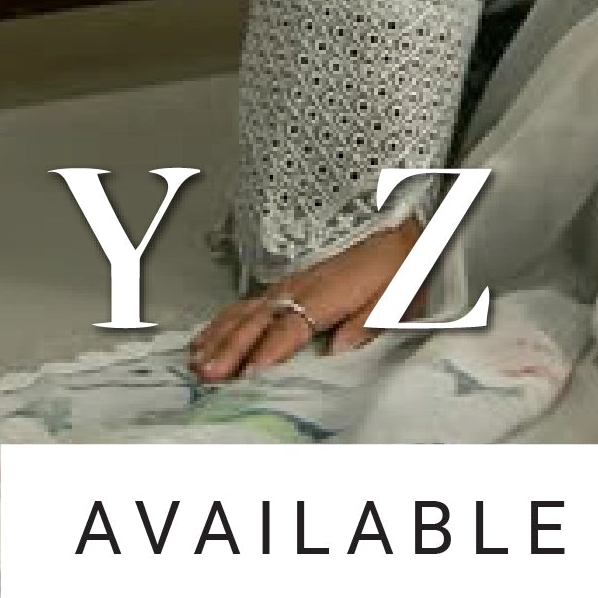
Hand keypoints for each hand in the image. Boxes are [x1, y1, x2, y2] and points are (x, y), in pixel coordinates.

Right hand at [187, 216, 424, 382]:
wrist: (392, 223)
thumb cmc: (396, 262)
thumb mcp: (398, 294)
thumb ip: (368, 322)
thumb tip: (340, 349)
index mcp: (328, 294)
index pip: (291, 327)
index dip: (269, 351)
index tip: (249, 373)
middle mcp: (300, 288)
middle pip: (258, 321)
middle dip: (230, 349)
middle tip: (208, 375)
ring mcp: (288, 285)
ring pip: (245, 312)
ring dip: (219, 337)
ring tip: (198, 361)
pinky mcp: (284, 284)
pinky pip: (246, 303)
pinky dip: (222, 321)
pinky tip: (207, 336)